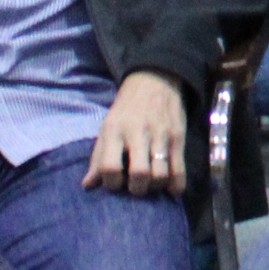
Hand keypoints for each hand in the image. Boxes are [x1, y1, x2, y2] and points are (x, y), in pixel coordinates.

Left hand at [85, 72, 189, 194]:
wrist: (154, 80)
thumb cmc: (126, 110)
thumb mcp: (107, 127)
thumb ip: (98, 157)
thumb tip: (88, 185)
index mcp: (115, 131)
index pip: (110, 167)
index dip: (111, 184)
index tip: (115, 183)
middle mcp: (138, 132)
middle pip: (139, 174)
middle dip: (137, 189)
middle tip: (136, 188)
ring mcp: (160, 135)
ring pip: (161, 173)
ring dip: (156, 187)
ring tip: (151, 185)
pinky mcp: (178, 136)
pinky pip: (179, 168)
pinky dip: (176, 185)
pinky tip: (171, 188)